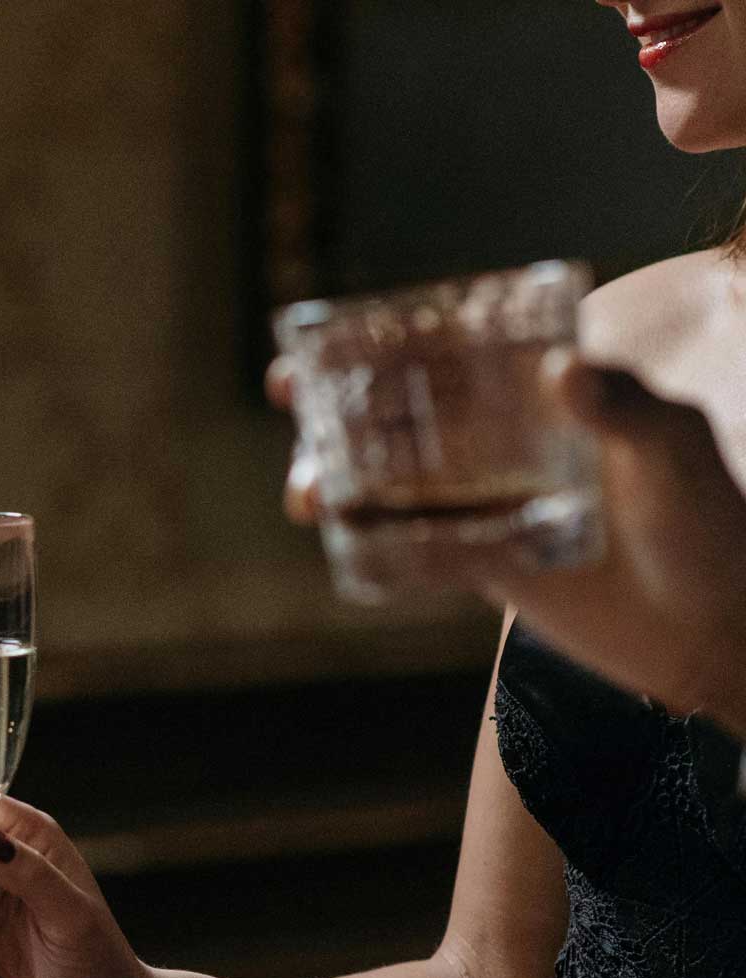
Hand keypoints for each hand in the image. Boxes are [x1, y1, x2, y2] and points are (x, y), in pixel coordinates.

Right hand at [268, 352, 745, 734]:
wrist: (717, 631)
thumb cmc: (712, 524)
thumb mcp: (675, 452)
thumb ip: (625, 406)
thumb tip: (559, 368)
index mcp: (546, 395)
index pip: (457, 353)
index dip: (389, 339)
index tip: (335, 330)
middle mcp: (510, 442)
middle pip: (404, 412)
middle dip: (338, 403)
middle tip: (291, 396)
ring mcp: (492, 505)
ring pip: (394, 482)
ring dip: (343, 480)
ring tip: (313, 496)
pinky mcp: (484, 566)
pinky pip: (411, 553)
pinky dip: (371, 547)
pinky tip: (343, 542)